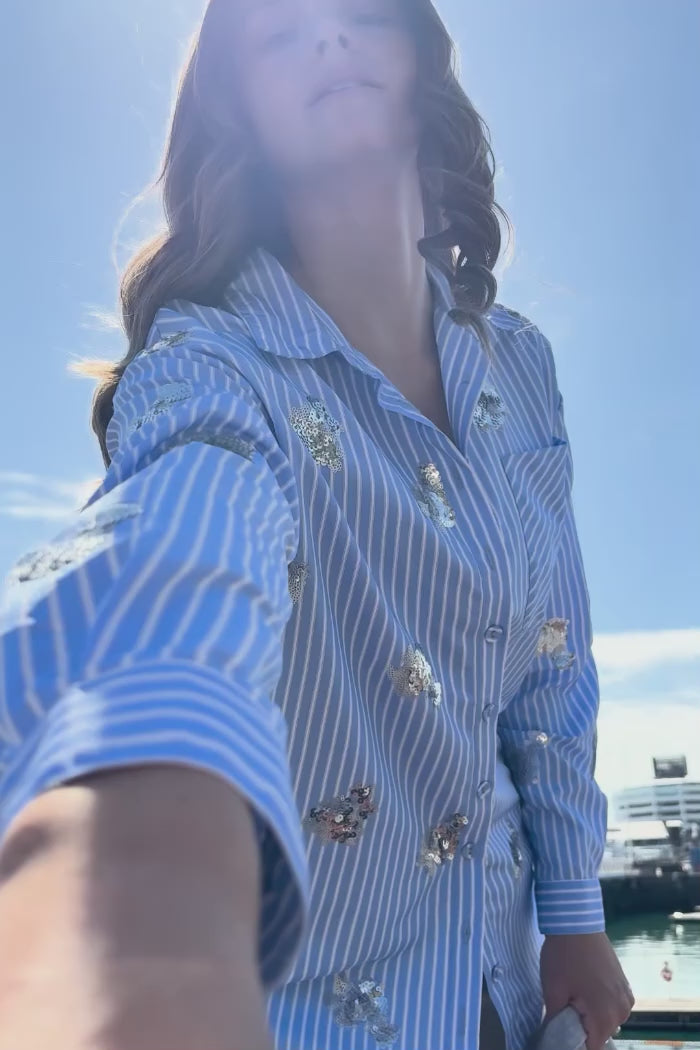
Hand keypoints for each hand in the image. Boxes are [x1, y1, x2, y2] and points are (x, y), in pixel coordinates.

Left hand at [540, 932, 634, 1049]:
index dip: (576, 1043)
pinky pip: (613, 1005)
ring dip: (592, 1015)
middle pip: (601, 1033)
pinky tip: (585, 988)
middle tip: (565, 1009)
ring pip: (608, 1019)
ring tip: (574, 996)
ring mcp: (626, 996)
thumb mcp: (552, 990)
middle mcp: (622, 1010)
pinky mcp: (624, 983)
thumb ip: (555, 1020)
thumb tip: (553, 1036)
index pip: (592, 1046)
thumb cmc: (563, 956)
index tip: (563, 1031)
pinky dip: (600, 1003)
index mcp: (605, 1016)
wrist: (576, 922)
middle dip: (583, 1027)